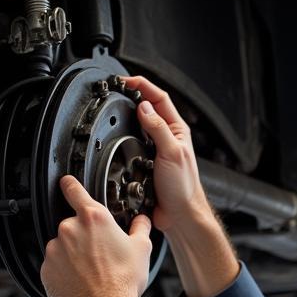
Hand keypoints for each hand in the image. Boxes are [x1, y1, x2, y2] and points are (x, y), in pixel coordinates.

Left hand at [40, 175, 152, 296]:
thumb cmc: (122, 282)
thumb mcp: (141, 249)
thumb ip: (140, 228)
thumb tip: (142, 221)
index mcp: (93, 218)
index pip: (74, 189)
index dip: (70, 184)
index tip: (68, 183)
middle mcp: (70, 229)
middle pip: (73, 224)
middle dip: (83, 235)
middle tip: (99, 252)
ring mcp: (55, 249)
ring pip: (63, 245)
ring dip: (73, 253)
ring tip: (91, 270)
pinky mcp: (46, 269)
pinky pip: (55, 264)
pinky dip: (64, 270)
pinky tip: (80, 280)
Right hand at [123, 75, 209, 231]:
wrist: (178, 214)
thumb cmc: (183, 187)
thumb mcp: (171, 152)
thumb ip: (158, 128)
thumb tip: (144, 107)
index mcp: (176, 129)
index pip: (159, 97)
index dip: (143, 85)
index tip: (125, 81)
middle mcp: (166, 137)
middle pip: (147, 108)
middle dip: (132, 95)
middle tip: (115, 89)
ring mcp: (155, 149)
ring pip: (138, 125)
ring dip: (127, 115)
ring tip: (114, 106)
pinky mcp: (145, 163)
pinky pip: (132, 145)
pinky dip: (123, 138)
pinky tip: (116, 135)